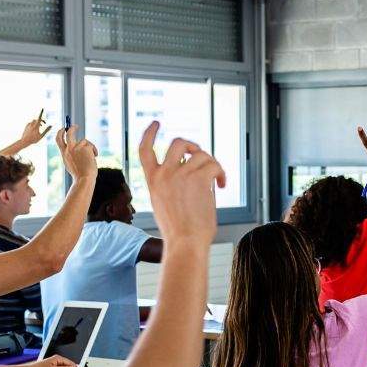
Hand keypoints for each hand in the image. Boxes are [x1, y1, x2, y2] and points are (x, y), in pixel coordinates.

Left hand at [19, 112, 51, 147]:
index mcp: (36, 126)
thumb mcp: (42, 136)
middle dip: (41, 120)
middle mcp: (32, 124)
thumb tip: (51, 126)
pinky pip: (31, 123)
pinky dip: (33, 124)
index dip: (41, 113)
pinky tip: (34, 129)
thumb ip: (46, 130)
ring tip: (39, 127)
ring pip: (34, 121)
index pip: (39, 118)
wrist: (24, 141)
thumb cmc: (34, 139)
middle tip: (44, 124)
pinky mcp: (26, 126)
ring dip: (37, 122)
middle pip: (37, 119)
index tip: (42, 108)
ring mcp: (28, 125)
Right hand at [55, 125, 98, 180]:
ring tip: (92, 157)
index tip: (63, 128)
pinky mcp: (86, 147)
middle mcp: (69, 149)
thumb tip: (74, 147)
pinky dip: (94, 150)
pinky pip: (91, 146)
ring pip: (84, 141)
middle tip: (76, 126)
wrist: (85, 178)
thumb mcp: (70, 163)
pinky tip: (95, 157)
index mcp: (64, 153)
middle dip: (72, 128)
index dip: (60, 132)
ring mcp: (77, 148)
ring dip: (89, 147)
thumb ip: (70, 155)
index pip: (58, 139)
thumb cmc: (79, 174)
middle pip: (69, 133)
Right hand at [138, 121, 224, 245]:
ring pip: (201, 154)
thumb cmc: (179, 232)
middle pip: (178, 143)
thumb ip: (173, 186)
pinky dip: (222, 174)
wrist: (185, 242)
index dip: (150, 134)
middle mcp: (164, 174)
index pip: (144, 150)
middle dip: (193, 146)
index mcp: (153, 181)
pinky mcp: (199, 178)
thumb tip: (195, 174)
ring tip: (217, 180)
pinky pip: (214, 165)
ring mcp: (181, 174)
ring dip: (212, 164)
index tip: (156, 124)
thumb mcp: (165, 205)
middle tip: (202, 158)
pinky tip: (222, 185)